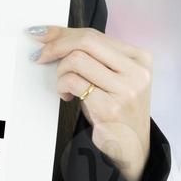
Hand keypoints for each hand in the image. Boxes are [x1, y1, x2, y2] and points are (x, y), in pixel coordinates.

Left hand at [29, 25, 152, 180]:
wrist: (130, 147)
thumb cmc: (115, 108)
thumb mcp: (108, 77)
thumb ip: (90, 55)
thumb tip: (49, 34)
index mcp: (139, 58)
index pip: (94, 34)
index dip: (63, 33)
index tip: (42, 35)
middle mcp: (137, 72)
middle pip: (86, 41)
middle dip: (56, 46)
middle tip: (40, 56)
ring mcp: (126, 90)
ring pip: (77, 60)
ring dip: (61, 72)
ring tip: (64, 85)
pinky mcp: (111, 108)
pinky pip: (73, 82)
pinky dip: (62, 87)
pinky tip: (67, 96)